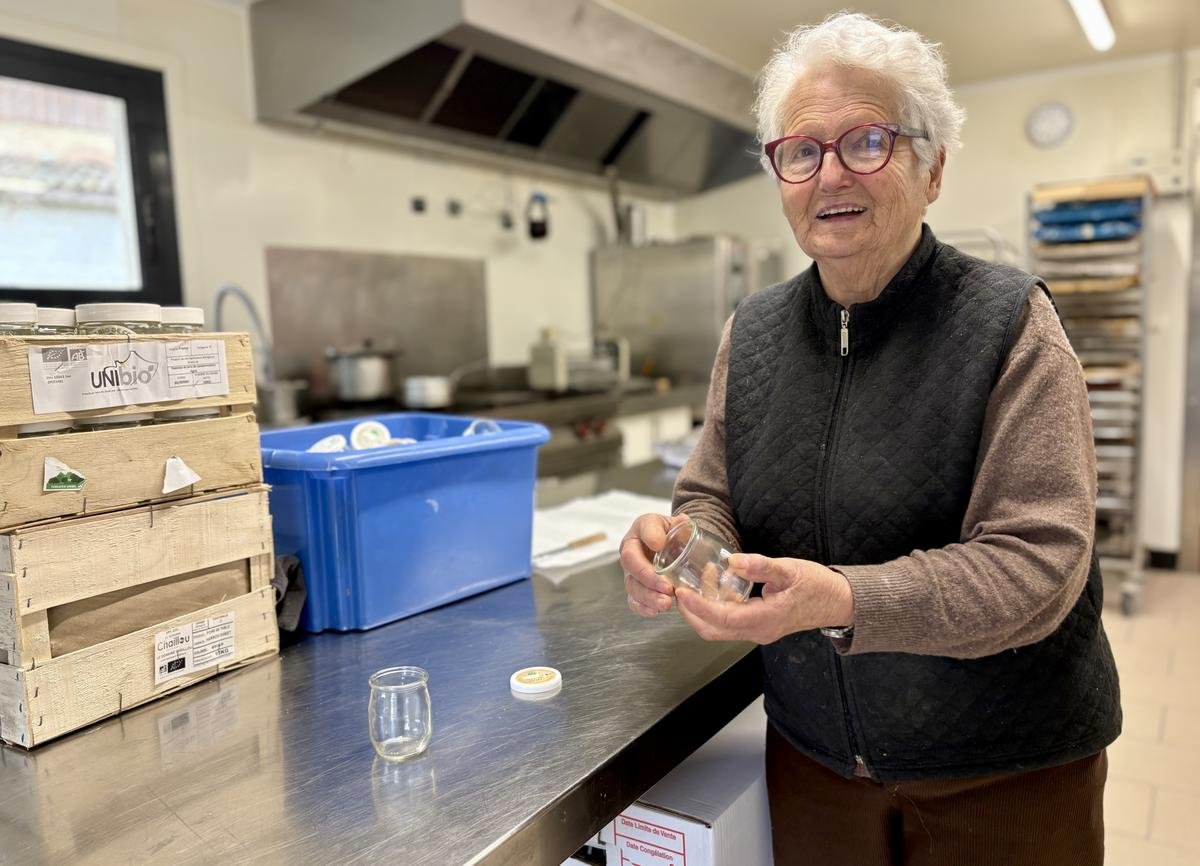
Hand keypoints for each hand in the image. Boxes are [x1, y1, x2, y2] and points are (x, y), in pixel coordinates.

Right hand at [621, 512, 690, 617]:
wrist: (674, 541)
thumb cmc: (672, 531)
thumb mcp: (675, 522)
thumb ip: (679, 523)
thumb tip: (681, 523)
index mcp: (637, 535)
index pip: (635, 546)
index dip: (646, 557)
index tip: (662, 560)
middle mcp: (630, 554)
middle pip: (632, 571)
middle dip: (649, 582)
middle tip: (668, 589)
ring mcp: (631, 573)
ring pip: (633, 588)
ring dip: (649, 598)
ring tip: (666, 604)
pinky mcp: (637, 588)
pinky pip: (634, 601)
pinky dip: (643, 608)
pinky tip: (655, 612)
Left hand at [675, 553, 853, 644]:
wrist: (839, 603)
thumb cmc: (819, 586)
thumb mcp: (791, 570)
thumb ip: (761, 566)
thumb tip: (733, 561)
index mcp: (765, 619)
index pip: (722, 618)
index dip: (698, 606)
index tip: (682, 592)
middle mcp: (758, 631)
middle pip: (712, 630)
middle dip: (691, 612)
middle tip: (679, 588)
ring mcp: (758, 631)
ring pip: (718, 628)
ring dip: (701, 609)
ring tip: (695, 581)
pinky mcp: (758, 626)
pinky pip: (728, 622)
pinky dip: (714, 607)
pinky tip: (714, 584)